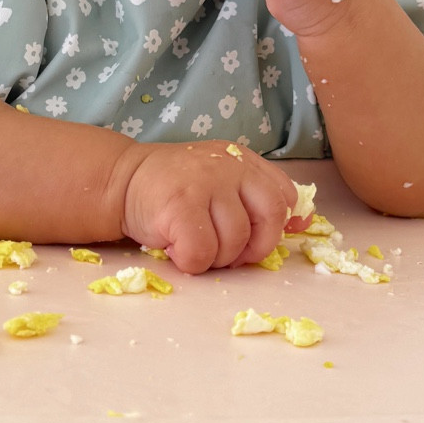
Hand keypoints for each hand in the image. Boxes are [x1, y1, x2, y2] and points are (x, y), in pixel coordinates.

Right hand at [120, 141, 298, 274]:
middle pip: (269, 220)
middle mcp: (230, 167)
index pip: (284, 196)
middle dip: (252, 249)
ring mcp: (205, 183)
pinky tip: (176, 248)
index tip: (256, 240)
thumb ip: (255, 197)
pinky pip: (202, 252)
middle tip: (225, 253)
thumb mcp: (220, 181)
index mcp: (244, 161)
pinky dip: (191, 261)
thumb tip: (303, 223)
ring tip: (193, 245)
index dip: (277, 227)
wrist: (120, 181)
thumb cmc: (173, 189)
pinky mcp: (180, 204)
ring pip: (235, 242)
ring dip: (215, 258)